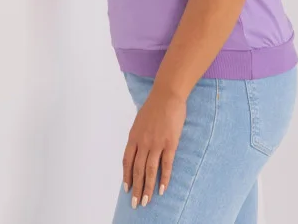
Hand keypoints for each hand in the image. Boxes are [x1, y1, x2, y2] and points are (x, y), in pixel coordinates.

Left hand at [122, 86, 186, 207]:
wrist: (168, 94)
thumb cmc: (155, 105)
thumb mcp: (140, 121)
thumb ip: (138, 136)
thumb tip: (138, 149)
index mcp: (134, 136)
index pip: (127, 161)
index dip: (126, 176)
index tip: (127, 189)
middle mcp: (143, 142)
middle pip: (137, 170)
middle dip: (136, 188)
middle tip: (136, 204)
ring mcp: (156, 143)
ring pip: (150, 170)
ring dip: (148, 188)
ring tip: (147, 201)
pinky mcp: (170, 143)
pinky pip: (166, 164)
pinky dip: (164, 178)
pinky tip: (163, 189)